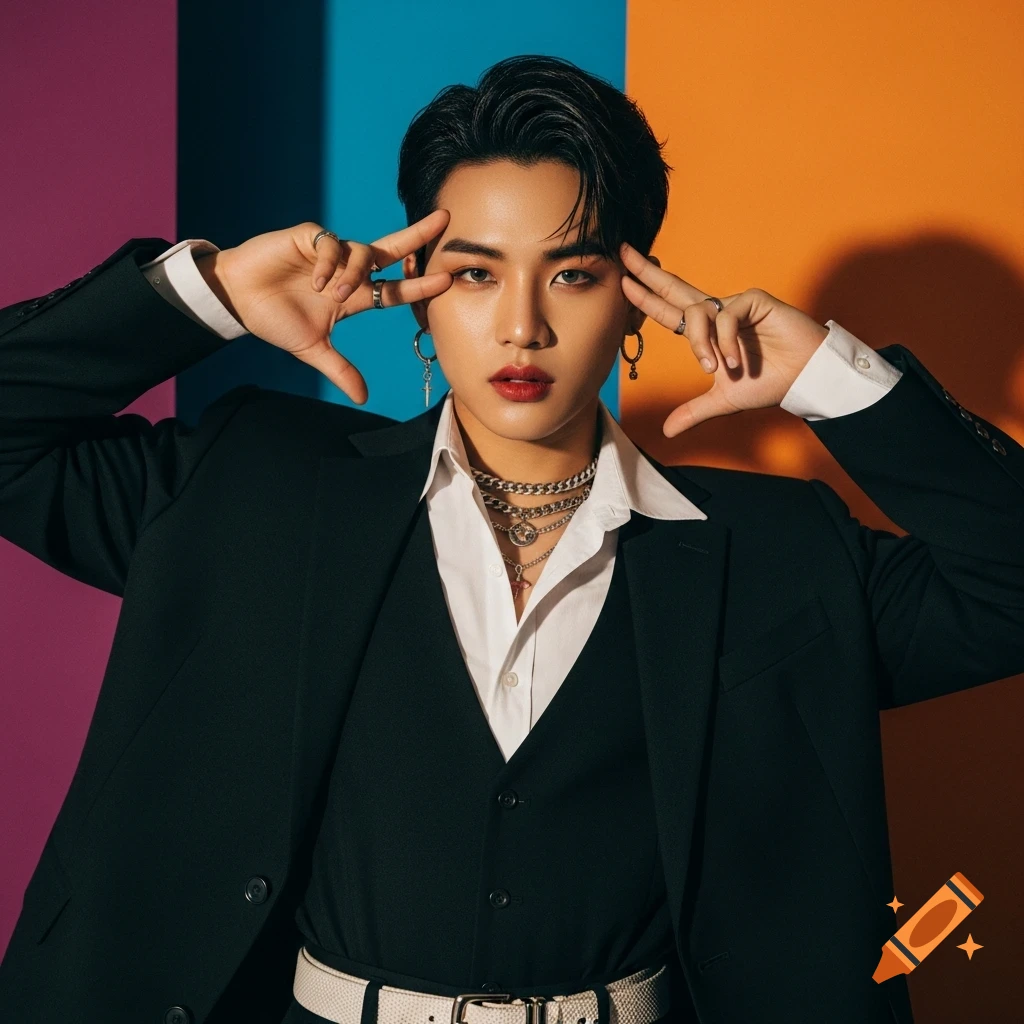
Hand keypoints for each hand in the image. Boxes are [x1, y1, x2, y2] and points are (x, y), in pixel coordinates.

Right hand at [200, 211, 453, 404]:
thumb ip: (340, 369)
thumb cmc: (275, 319)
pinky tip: (314, 281)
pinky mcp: (308, 238)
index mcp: (354, 295)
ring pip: (361, 252)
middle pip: (390, 250)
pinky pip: (330, 244)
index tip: (446, 280)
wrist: (238, 299)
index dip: (419, 285)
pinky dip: (328, 264)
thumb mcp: (312, 349)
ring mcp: (329, 252)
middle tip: (443, 221)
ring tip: (335, 294)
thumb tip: (363, 397)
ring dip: (355, 273)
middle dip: (417, 235)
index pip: (394, 289)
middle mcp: (347, 270)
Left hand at [619, 241, 829, 436]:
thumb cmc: (767, 383)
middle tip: (623, 252)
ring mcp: (734, 304)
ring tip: (716, 368)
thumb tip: (667, 432)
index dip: (645, 298)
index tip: (622, 282)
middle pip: (674, 288)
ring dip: (700, 343)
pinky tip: (737, 361)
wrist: (803, 379)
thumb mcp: (722, 401)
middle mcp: (717, 312)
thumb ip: (693, 411)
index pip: (668, 311)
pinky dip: (726, 341)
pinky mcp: (754, 300)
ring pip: (698, 313)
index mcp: (706, 331)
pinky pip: (726, 316)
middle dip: (647, 272)